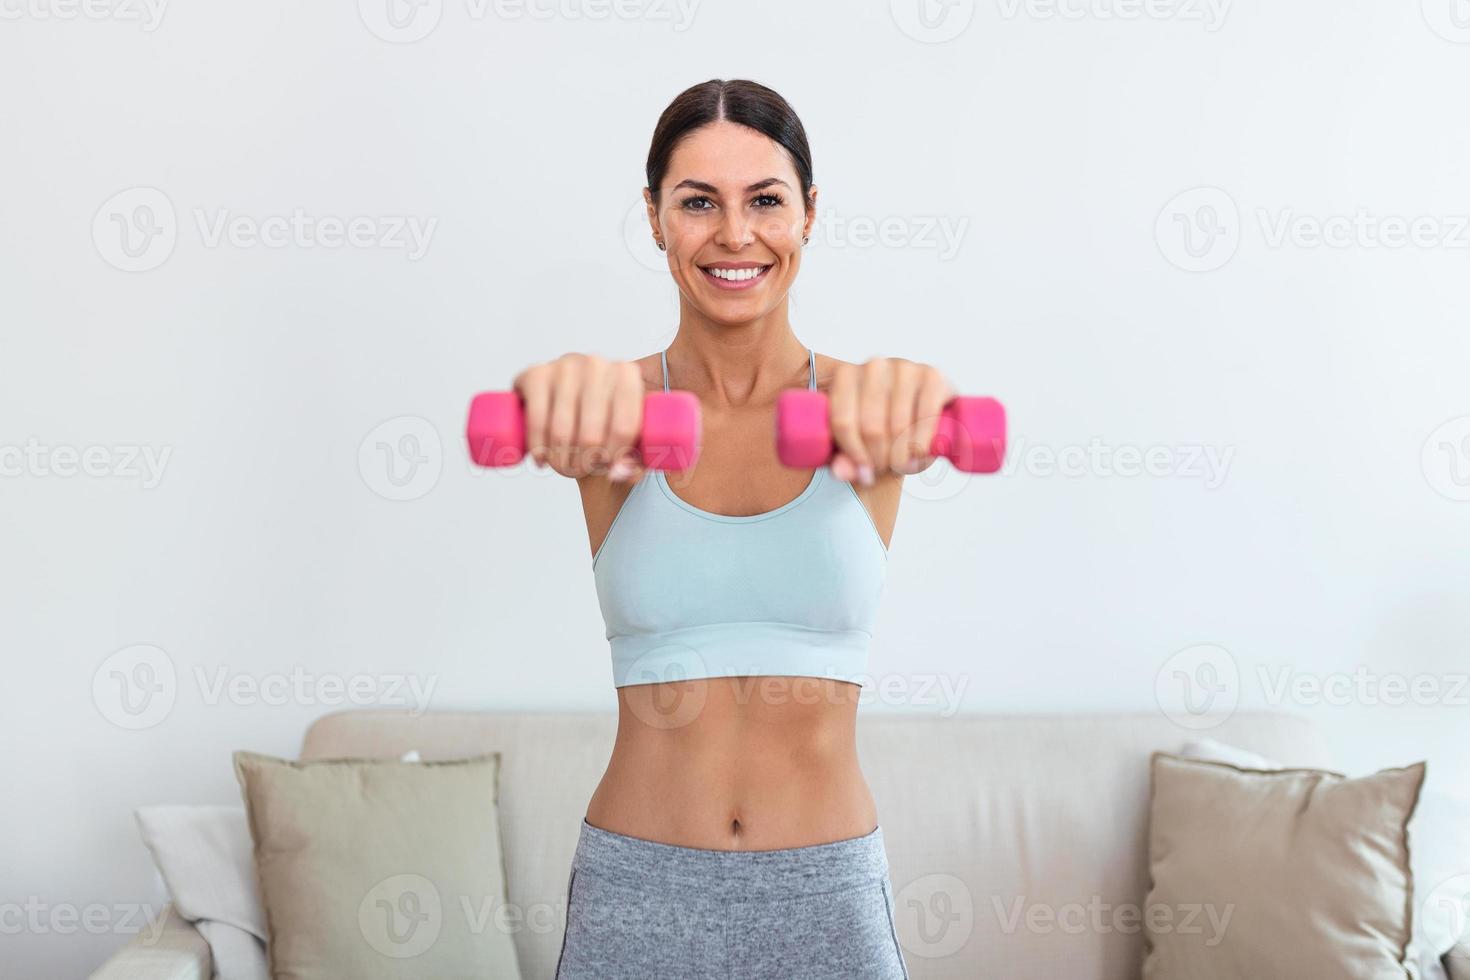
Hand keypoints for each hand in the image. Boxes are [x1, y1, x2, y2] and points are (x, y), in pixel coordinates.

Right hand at [512, 353, 647, 481]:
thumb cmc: (606, 420)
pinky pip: (537, 422)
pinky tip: (541, 459)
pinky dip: (538, 448)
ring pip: (561, 432)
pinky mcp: (536, 374)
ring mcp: (564, 366)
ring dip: (560, 461)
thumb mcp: (630, 438)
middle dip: (584, 464)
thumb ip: (635, 462)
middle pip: (591, 435)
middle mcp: (597, 364)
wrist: (570, 400)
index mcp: (627, 374)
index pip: (624, 428)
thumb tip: (618, 473)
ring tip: (564, 468)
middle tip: (581, 471)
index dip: (615, 458)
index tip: (607, 469)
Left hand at [827, 357, 954, 485]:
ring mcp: (904, 367)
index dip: (854, 455)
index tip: (864, 473)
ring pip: (898, 425)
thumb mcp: (857, 445)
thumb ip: (843, 460)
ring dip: (901, 455)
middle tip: (885, 470)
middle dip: (879, 458)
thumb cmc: (882, 427)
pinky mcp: (932, 375)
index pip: (843, 422)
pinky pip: (925, 417)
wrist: (919, 412)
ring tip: (901, 465)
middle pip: (871, 426)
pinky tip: (919, 456)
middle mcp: (874, 366)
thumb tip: (841, 472)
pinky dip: (922, 443)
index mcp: (845, 376)